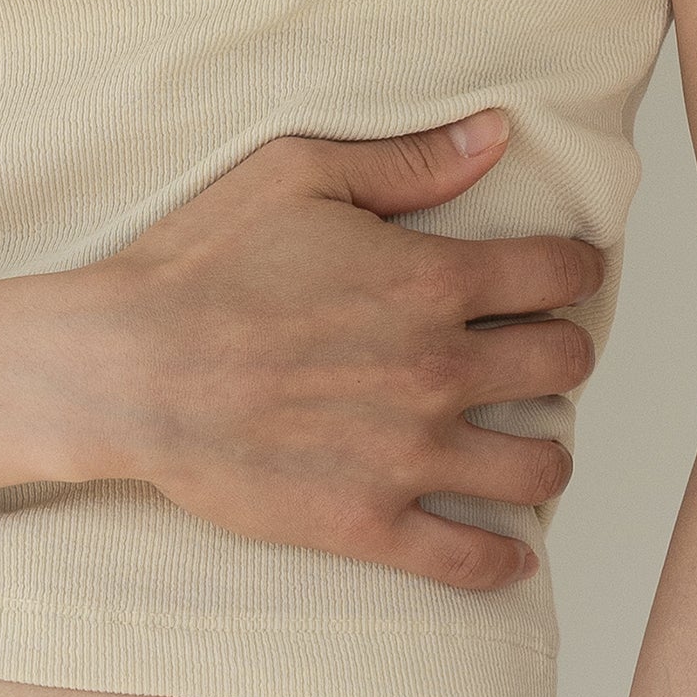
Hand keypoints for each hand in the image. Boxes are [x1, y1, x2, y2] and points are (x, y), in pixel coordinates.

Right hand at [67, 114, 605, 589]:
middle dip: (563, 353)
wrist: (124, 369)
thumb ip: (408, 161)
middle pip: (567, 366)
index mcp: (431, 280)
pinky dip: (502, 561)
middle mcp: (438, 370)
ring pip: (540, 467)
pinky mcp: (368, 523)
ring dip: (544, 453)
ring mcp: (409, 455)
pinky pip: (473, 562)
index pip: (561, 275)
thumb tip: (497, 134)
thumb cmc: (198, 263)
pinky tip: (505, 550)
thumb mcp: (297, 174)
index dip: (571, 270)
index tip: (559, 278)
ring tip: (521, 445)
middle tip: (536, 356)